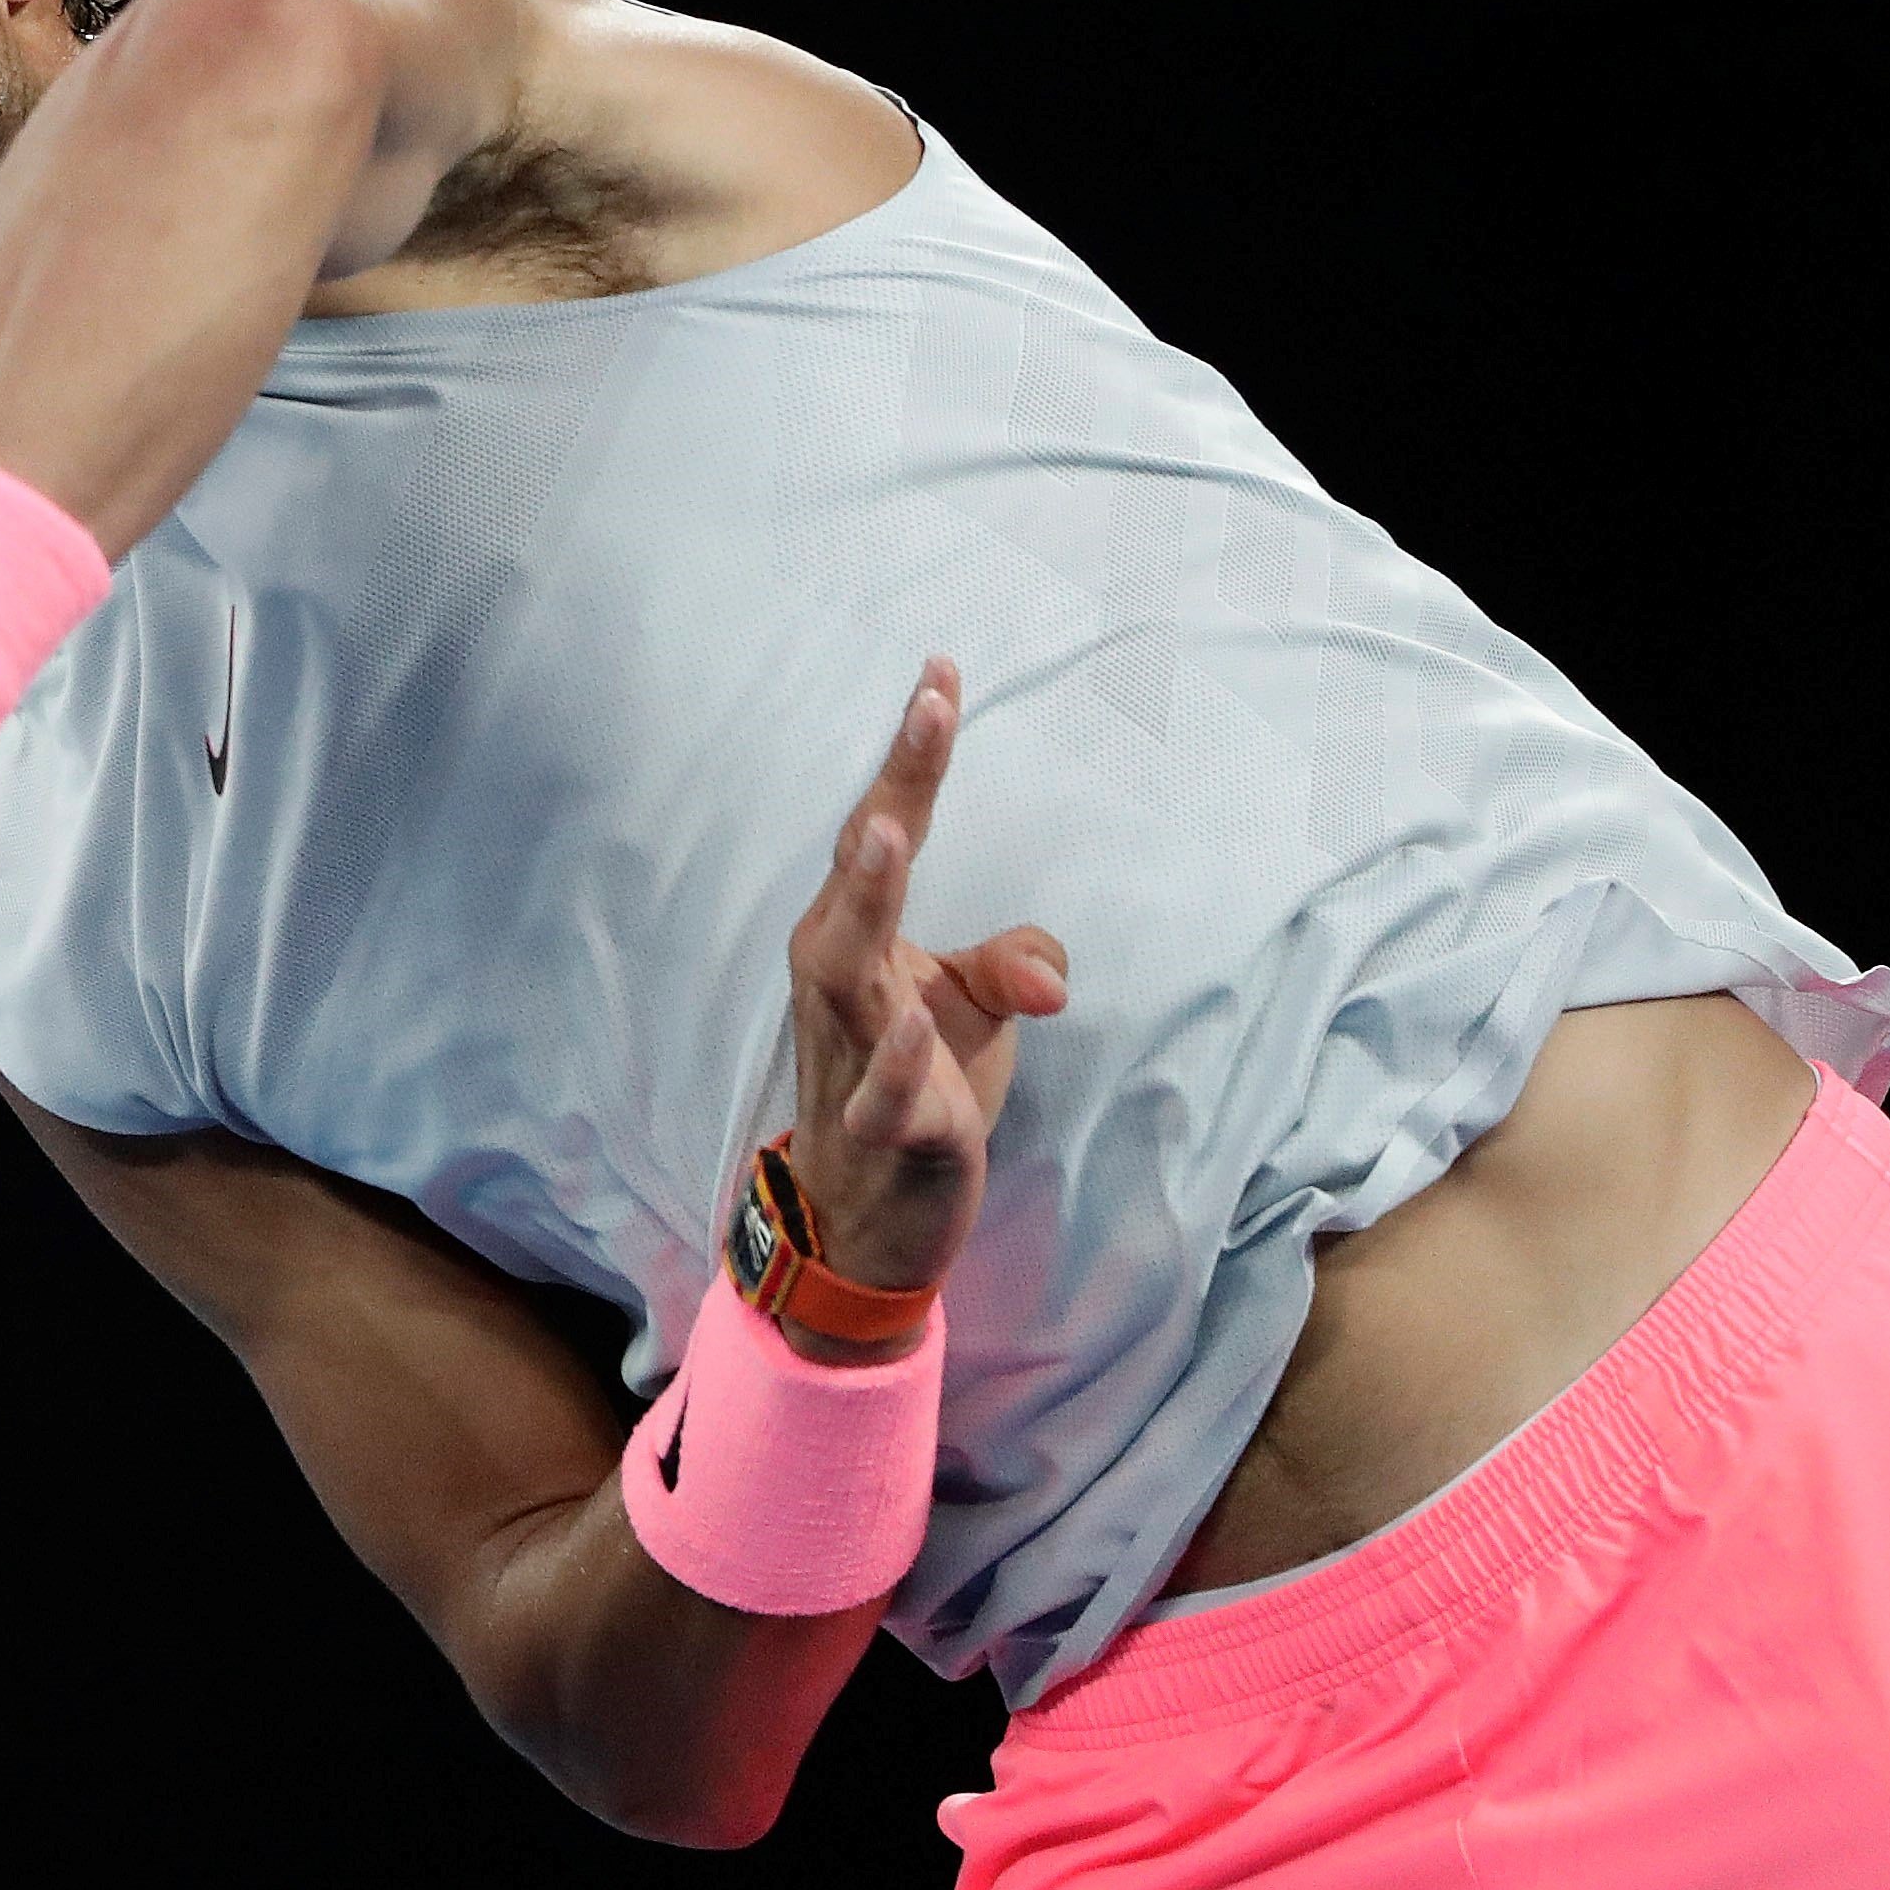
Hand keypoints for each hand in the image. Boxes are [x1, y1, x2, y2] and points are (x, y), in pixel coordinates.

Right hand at [780, 658, 1068, 1361]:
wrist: (867, 1220)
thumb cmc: (916, 1088)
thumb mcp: (976, 1010)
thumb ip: (1016, 960)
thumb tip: (1048, 975)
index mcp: (857, 939)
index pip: (886, 831)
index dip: (913, 755)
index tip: (943, 669)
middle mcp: (840, 981)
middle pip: (859, 873)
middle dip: (892, 790)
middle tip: (928, 710)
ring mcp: (854, 1051)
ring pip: (844, 967)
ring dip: (868, 899)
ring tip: (887, 834)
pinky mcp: (885, 1127)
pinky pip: (885, 1088)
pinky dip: (902, 1056)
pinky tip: (923, 1021)